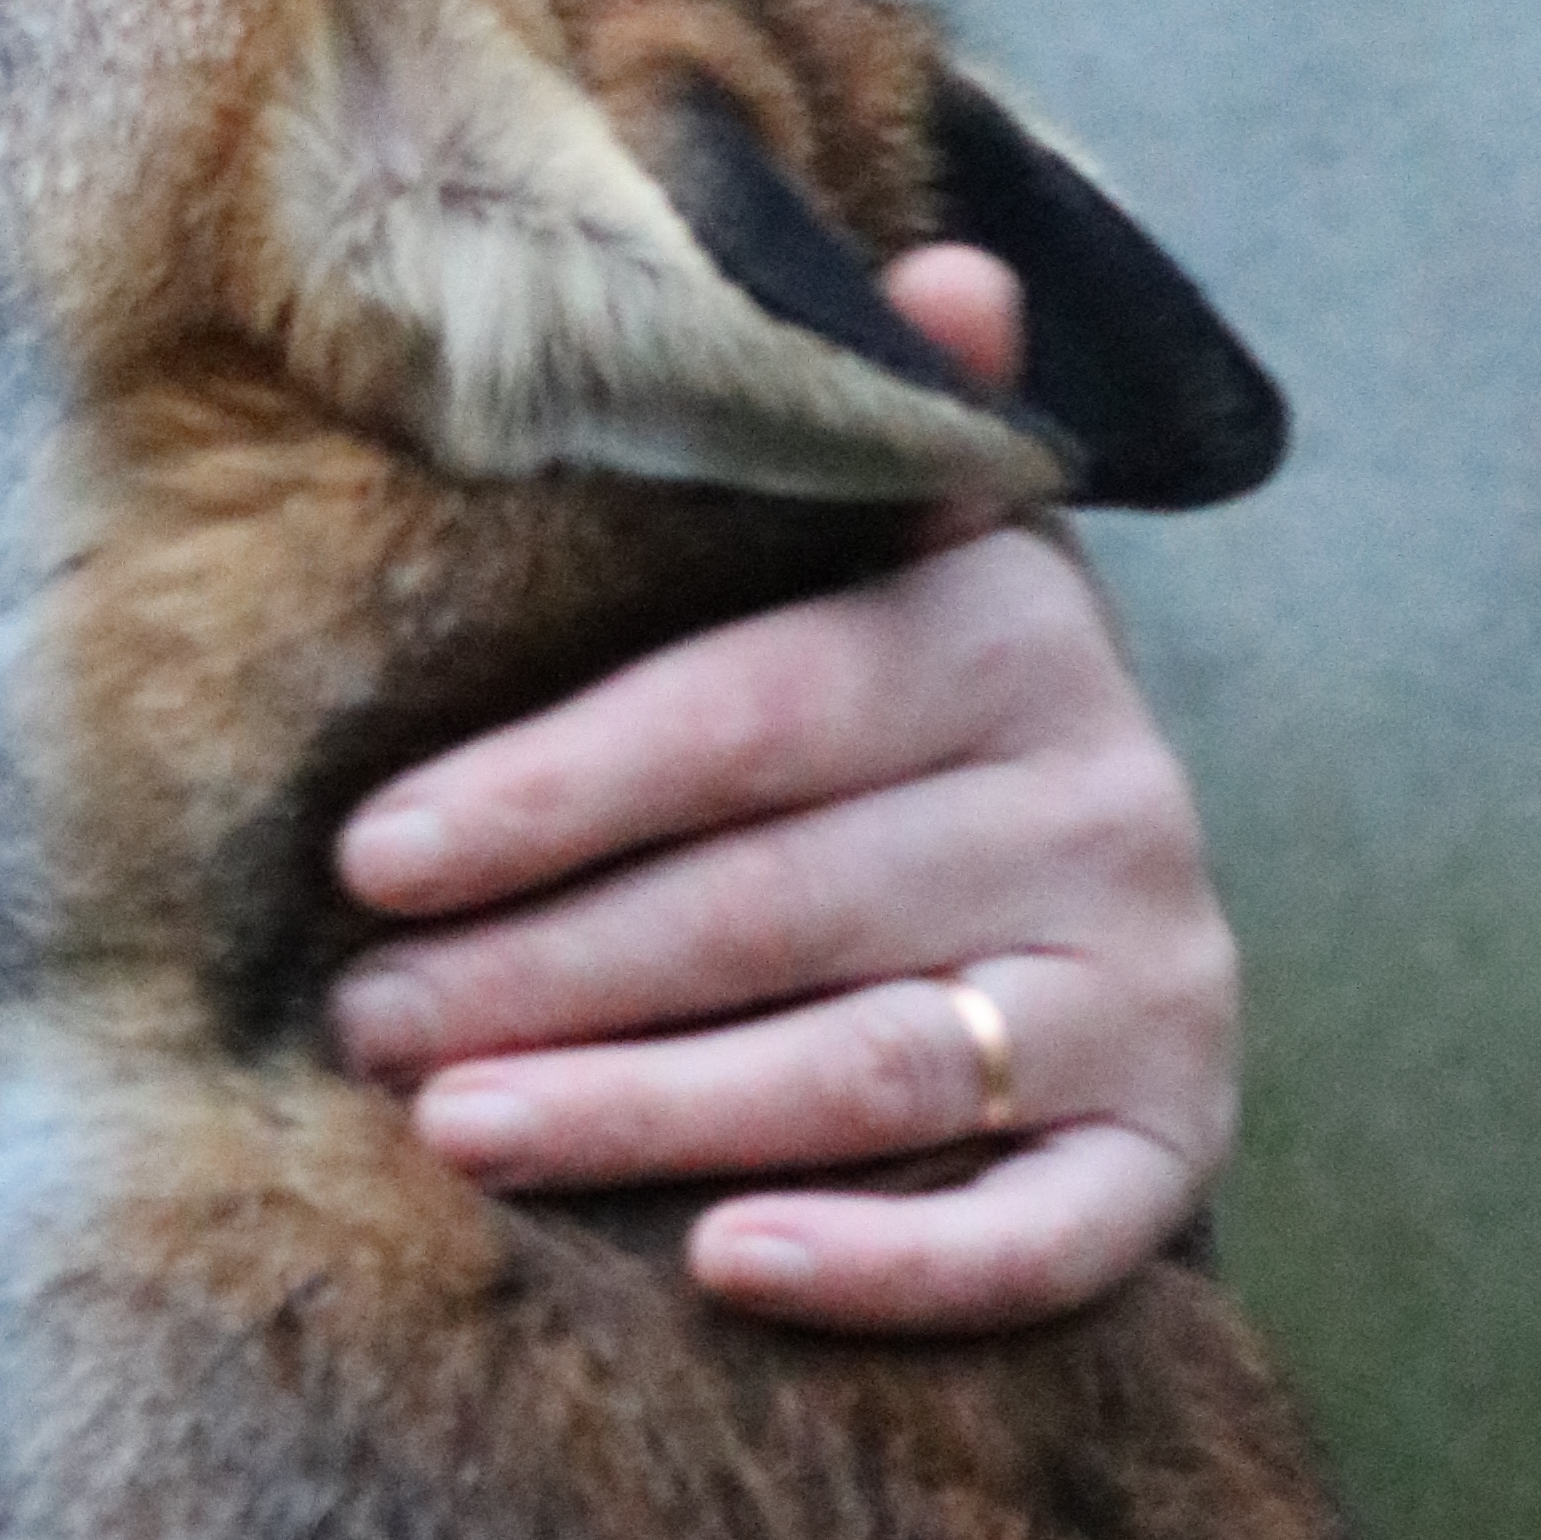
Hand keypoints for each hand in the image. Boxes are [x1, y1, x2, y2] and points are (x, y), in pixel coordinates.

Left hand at [324, 249, 1239, 1334]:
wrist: (1086, 891)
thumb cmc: (874, 709)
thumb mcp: (863, 549)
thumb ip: (858, 431)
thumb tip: (949, 273)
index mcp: (1010, 628)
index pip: (747, 715)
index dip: (551, 789)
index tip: (370, 858)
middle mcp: (1112, 801)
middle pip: (778, 906)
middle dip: (547, 974)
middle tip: (366, 1027)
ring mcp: (1156, 984)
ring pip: (869, 1072)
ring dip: (651, 1113)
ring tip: (456, 1133)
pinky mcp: (1174, 1145)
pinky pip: (1035, 1236)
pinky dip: (886, 1263)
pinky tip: (722, 1266)